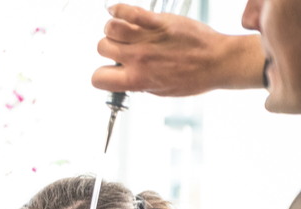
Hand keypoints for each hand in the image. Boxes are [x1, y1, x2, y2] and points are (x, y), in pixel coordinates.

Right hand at [92, 4, 263, 95]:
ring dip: (113, 29)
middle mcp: (138, 58)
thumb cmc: (194, 77)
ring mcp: (146, 39)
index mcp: (137, 79)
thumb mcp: (160, 90)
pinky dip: (119, 9)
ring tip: (123, 30)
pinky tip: (117, 11)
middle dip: (110, 48)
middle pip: (102, 47)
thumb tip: (125, 78)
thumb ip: (138, 83)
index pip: (98, 78)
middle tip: (122, 48)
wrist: (218, 61)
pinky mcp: (157, 22)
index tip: (110, 70)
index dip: (102, 74)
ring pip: (110, 28)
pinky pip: (128, 12)